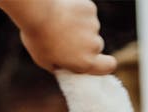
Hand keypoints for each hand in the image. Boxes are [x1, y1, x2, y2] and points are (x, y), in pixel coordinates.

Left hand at [0, 0, 116, 74]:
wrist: (38, 12)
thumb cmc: (38, 38)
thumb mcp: (46, 62)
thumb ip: (61, 66)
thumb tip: (66, 67)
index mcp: (86, 62)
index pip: (109, 66)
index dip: (106, 64)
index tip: (99, 60)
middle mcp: (94, 45)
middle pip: (97, 45)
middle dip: (86, 43)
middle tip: (67, 38)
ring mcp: (94, 26)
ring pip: (91, 28)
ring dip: (81, 26)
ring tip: (62, 23)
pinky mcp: (90, 9)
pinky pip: (88, 13)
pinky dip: (79, 12)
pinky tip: (65, 11)